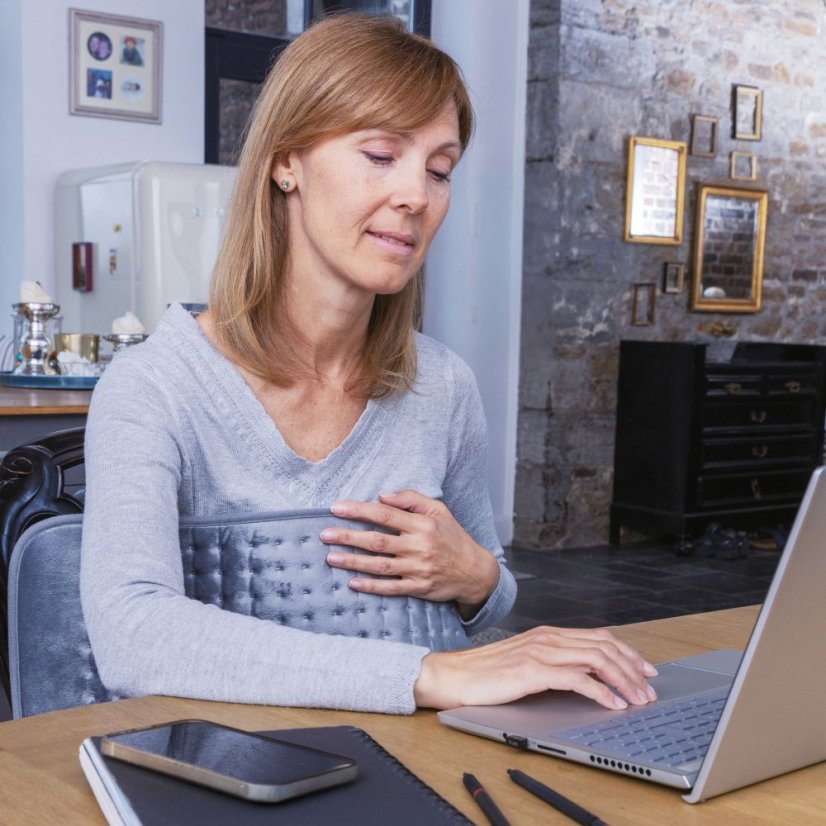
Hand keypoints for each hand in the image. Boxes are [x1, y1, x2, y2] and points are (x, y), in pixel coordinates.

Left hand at [321, 490, 500, 615]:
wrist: (475, 571)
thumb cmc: (452, 537)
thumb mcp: (439, 511)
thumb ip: (411, 500)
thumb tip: (383, 494)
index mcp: (422, 524)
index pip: (385, 515)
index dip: (359, 510)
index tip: (337, 508)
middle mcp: (419, 546)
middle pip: (377, 541)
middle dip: (349, 536)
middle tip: (325, 534)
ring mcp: (418, 569)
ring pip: (380, 565)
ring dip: (353, 561)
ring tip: (331, 557)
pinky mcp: (418, 588)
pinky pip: (390, 588)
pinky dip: (371, 586)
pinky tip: (353, 583)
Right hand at [414, 626, 659, 710]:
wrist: (452, 675)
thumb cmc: (485, 673)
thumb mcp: (524, 663)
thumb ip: (552, 664)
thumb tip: (584, 679)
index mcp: (546, 634)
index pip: (598, 637)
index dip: (626, 652)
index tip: (645, 670)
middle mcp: (547, 637)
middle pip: (603, 645)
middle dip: (632, 667)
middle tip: (649, 688)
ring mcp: (540, 651)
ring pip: (597, 659)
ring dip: (623, 681)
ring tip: (637, 699)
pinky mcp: (533, 670)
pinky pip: (578, 679)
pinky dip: (601, 692)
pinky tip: (612, 704)